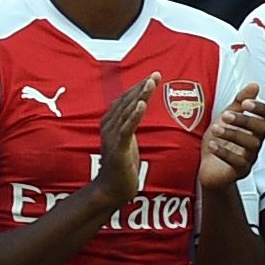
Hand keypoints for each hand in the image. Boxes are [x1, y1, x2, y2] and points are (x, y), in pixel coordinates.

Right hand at [94, 75, 155, 199]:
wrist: (112, 190)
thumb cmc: (121, 167)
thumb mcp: (126, 141)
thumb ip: (129, 125)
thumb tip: (137, 110)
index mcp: (110, 123)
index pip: (125, 100)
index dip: (139, 87)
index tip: (153, 76)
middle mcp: (109, 127)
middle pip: (127, 102)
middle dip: (142, 87)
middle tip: (156, 75)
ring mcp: (112, 137)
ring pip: (127, 112)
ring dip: (140, 96)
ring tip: (151, 83)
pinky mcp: (118, 149)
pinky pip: (127, 129)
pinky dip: (134, 116)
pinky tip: (142, 105)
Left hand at [199, 83, 264, 191]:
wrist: (210, 170)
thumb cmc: (221, 142)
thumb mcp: (226, 118)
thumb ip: (239, 102)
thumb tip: (255, 85)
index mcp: (256, 128)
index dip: (263, 109)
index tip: (246, 103)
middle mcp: (257, 142)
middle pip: (261, 129)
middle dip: (244, 120)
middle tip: (225, 115)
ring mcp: (250, 157)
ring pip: (251, 144)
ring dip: (232, 134)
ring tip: (215, 129)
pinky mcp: (240, 171)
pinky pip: (238, 162)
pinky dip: (224, 152)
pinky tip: (212, 145)